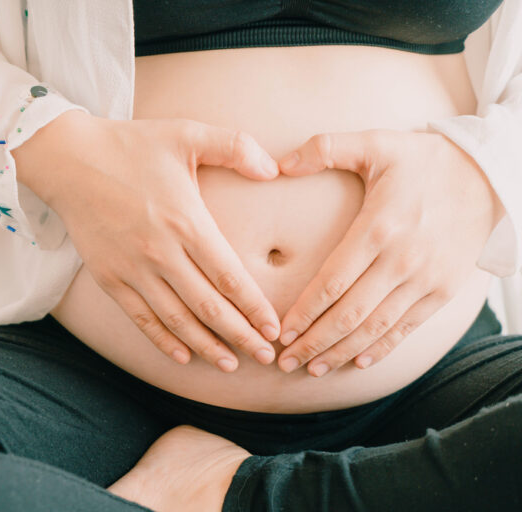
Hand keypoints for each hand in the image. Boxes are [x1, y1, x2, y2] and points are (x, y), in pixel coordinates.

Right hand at [13, 110, 281, 371]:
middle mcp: (161, 253)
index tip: (275, 329)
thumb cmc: (131, 145)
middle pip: (209, 307)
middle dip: (242, 336)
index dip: (255, 308)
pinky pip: (141, 318)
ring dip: (207, 346)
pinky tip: (183, 356)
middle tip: (266, 356)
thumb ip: (237, 147)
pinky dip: (163, 341)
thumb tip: (275, 170)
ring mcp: (132, 270)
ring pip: (177, 320)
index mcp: (186, 222)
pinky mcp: (109, 278)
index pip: (229, 277)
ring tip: (231, 364)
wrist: (68, 159)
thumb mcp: (187, 134)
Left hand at [274, 129, 504, 376]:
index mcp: (378, 229)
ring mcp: (425, 280)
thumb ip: (326, 148)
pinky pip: (407, 327)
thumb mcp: (376, 142)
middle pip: (348, 315)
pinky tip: (357, 362)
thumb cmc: (422, 159)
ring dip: (341, 352)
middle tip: (284, 362)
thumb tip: (279, 162)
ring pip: (375, 328)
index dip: (303, 314)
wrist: (489, 174)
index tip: (280, 332)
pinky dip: (381, 348)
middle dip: (313, 343)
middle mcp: (402, 261)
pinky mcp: (444, 290)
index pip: (330, 283)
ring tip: (312, 369)